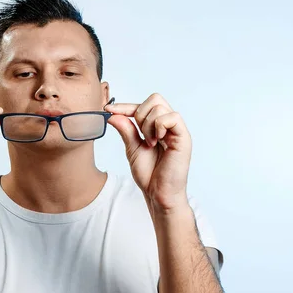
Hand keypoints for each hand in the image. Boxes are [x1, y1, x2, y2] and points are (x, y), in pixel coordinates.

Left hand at [106, 93, 191, 211]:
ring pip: (160, 106)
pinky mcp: (184, 137)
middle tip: (141, 135)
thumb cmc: (150, 175)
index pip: (143, 105)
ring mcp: (177, 130)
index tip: (108, 110)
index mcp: (158, 127)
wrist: (158, 194)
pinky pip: (172, 117)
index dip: (125, 106)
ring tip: (150, 143)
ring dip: (148, 124)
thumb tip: (113, 114)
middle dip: (140, 114)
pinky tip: (157, 140)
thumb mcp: (132, 149)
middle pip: (154, 99)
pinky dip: (159, 126)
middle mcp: (169, 125)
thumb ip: (126, 130)